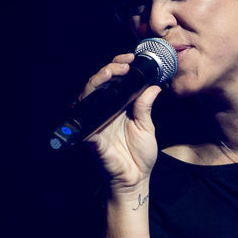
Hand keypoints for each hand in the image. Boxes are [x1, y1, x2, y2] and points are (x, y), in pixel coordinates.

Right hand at [79, 54, 161, 191]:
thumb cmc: (140, 154)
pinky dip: (88, 105)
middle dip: (110, 69)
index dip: (120, 67)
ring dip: (98, 80)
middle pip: (99, 84)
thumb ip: (145, 106)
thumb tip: (153, 86)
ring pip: (89, 95)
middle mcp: (105, 112)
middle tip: (124, 63)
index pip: (115, 82)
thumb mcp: (146, 126)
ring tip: (112, 71)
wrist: (136, 178)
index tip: (132, 59)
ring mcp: (96, 122)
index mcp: (119, 107)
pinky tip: (98, 94)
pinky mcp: (91, 135)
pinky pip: (85, 118)